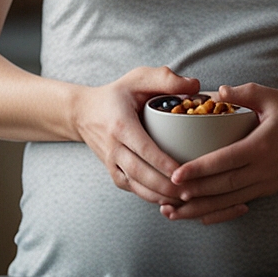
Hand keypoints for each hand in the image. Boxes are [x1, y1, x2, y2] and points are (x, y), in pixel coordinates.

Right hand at [73, 66, 197, 207]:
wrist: (82, 112)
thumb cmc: (116, 94)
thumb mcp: (138, 78)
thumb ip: (166, 79)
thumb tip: (195, 86)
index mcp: (121, 125)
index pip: (144, 148)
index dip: (163, 163)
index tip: (183, 172)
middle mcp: (113, 147)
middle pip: (140, 173)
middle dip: (165, 185)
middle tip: (191, 191)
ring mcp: (111, 162)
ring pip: (135, 185)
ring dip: (159, 195)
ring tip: (184, 199)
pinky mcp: (112, 172)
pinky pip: (131, 188)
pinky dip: (149, 196)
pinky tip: (168, 199)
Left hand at [160, 83, 277, 224]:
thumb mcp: (272, 97)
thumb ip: (246, 93)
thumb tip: (219, 91)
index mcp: (262, 145)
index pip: (226, 160)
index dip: (200, 169)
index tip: (176, 173)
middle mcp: (263, 169)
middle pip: (224, 186)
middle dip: (194, 193)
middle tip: (167, 194)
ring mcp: (266, 183)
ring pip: (229, 200)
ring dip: (200, 208)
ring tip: (174, 211)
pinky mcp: (267, 190)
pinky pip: (239, 204)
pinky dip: (219, 213)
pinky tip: (200, 216)